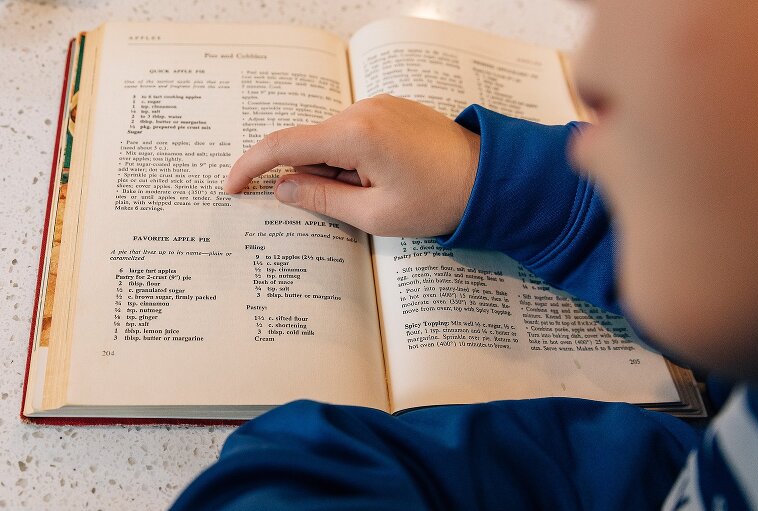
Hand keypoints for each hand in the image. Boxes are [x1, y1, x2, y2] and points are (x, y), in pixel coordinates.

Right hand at [224, 94, 479, 236]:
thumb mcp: (374, 214)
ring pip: (331, 139)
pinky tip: (382, 179)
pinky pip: (352, 132)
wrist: (489, 177)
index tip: (232, 186)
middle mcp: (362, 109)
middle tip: (346, 206)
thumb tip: (282, 189)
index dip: (251, 166)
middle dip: (310, 177)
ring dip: (335, 169)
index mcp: (355, 134)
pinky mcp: (389, 109)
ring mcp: (378, 105)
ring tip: (377, 194)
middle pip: (308, 143)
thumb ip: (321, 199)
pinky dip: (350, 157)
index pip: (284, 145)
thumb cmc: (437, 202)